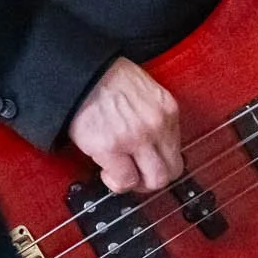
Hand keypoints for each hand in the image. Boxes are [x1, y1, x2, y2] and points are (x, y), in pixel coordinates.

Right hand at [66, 57, 182, 193]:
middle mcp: (156, 125)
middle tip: (137, 174)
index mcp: (167, 109)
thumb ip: (155, 117)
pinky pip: (124, 181)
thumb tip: (155, 144)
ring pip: (152, 181)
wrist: (80, 75)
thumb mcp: (145, 91)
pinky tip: (107, 171)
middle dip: (153, 178)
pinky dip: (116, 182)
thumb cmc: (106, 79)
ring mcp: (135, 138)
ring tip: (122, 173)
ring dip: (137, 183)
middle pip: (171, 171)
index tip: (150, 162)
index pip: (177, 150)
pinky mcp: (111, 148)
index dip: (162, 161)